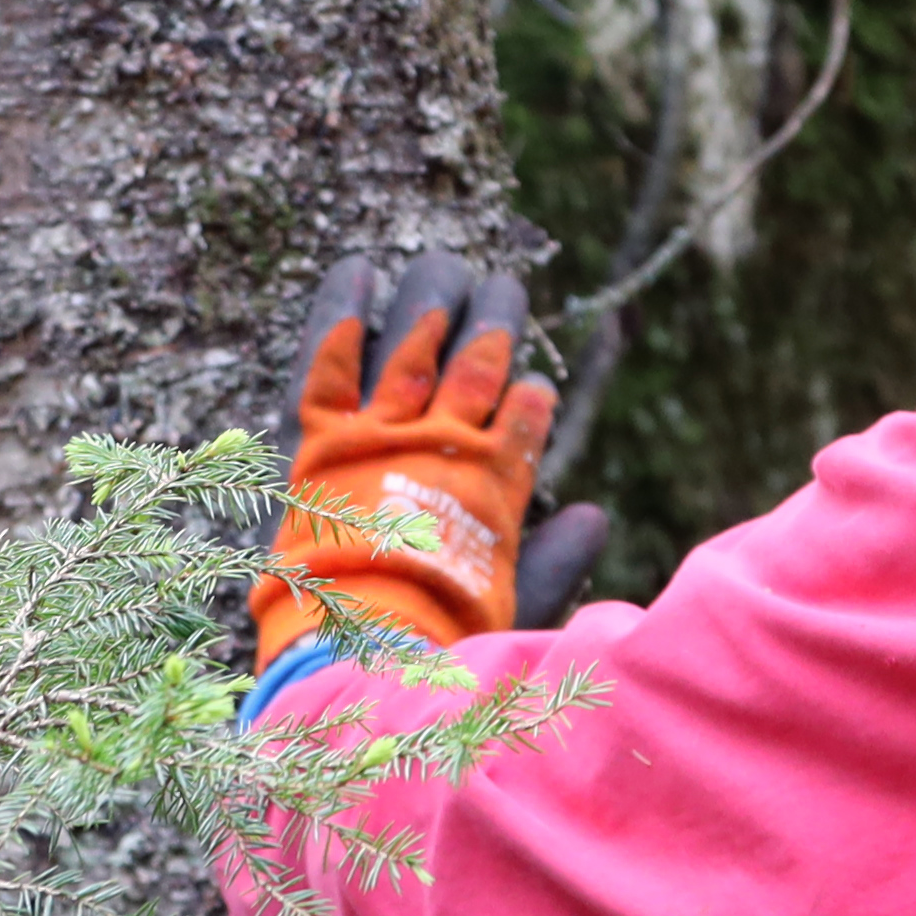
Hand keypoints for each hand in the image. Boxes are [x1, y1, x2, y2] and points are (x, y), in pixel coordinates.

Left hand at [253, 250, 602, 662]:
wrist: (359, 646)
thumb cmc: (441, 637)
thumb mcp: (515, 601)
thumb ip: (556, 558)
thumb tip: (593, 516)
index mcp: (495, 480)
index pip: (524, 412)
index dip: (528, 397)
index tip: (532, 389)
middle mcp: (443, 443)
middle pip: (477, 358)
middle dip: (495, 318)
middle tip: (503, 287)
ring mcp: (381, 432)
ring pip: (416, 342)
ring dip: (437, 301)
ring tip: (451, 269)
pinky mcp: (322, 434)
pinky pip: (330, 358)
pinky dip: (344, 311)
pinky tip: (362, 269)